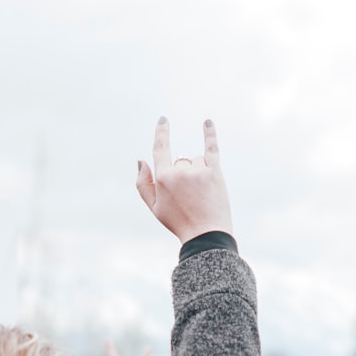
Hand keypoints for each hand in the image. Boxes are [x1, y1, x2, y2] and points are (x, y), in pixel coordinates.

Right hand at [136, 118, 231, 243]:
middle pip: (180, 161)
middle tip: (190, 197)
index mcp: (162, 178)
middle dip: (183, 175)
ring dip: (197, 171)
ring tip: (201, 194)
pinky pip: (211, 148)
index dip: (161, 132)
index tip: (163, 120)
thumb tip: (141, 160)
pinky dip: (209, 134)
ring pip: (195, 160)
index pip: (160, 148)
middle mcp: (180, 171)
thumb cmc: (178, 222)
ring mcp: (198, 170)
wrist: (206, 234)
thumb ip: (143, 184)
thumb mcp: (154, 207)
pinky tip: (206, 122)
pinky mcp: (215, 172)